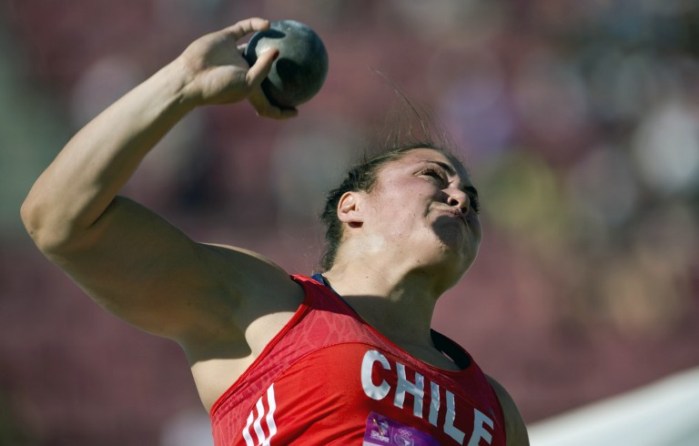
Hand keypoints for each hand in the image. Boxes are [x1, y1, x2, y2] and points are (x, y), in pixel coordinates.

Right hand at [177, 18, 296, 118]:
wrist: (191, 76)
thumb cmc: (220, 86)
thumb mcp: (248, 83)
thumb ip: (264, 68)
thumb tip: (277, 50)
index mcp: (248, 90)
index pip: (268, 103)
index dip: (282, 110)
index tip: (297, 112)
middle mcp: (242, 71)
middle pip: (265, 72)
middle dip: (279, 73)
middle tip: (300, 67)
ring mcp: (233, 54)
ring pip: (256, 46)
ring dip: (269, 41)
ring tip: (288, 35)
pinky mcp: (225, 38)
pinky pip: (245, 28)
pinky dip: (255, 25)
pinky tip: (268, 25)